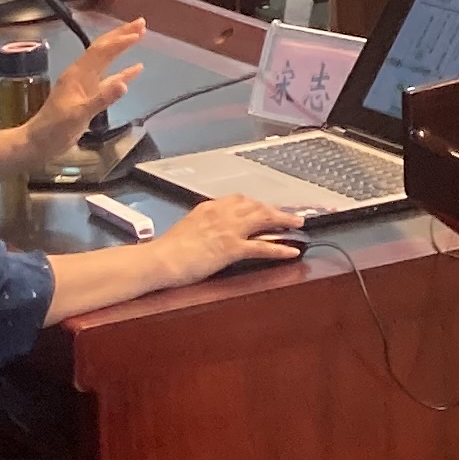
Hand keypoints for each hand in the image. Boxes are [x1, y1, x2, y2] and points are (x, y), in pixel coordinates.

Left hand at [30, 19, 147, 170]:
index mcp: (77, 74)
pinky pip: (109, 78)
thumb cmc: (55, 128)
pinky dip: (123, 72)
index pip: (101, 51)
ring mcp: (85, 84)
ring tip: (138, 36)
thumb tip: (124, 84)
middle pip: (103, 49)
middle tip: (141, 23)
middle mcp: (81, 74)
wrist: (38, 142)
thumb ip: (101, 99)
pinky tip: (136, 69)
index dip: (120, 40)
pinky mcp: (89, 95)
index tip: (138, 32)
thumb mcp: (78, 115)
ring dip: (122, 48)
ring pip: (107, 60)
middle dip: (121, 35)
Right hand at [159, 196, 303, 281]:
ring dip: (284, 220)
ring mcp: (228, 230)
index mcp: (210, 207)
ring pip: (263, 219)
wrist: (160, 260)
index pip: (240, 200)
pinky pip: (262, 246)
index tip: (266, 208)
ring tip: (298, 225)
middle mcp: (222, 213)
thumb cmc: (168, 249)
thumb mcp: (188, 227)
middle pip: (256, 206)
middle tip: (291, 215)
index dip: (257, 204)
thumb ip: (205, 223)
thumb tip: (215, 229)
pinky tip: (292, 251)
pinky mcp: (231, 248)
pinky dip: (280, 248)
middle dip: (275, 210)